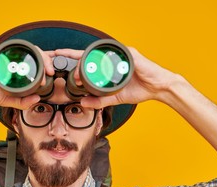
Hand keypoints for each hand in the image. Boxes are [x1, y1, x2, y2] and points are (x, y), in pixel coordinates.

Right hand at [0, 48, 54, 109]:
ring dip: (40, 57)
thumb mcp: (7, 100)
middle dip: (47, 62)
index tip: (50, 77)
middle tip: (51, 73)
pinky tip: (32, 64)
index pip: (34, 64)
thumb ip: (22, 101)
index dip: (45, 68)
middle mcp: (10, 60)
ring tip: (46, 69)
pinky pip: (15, 49)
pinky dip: (26, 54)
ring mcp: (5, 55)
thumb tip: (37, 99)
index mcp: (14, 69)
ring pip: (28, 50)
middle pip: (34, 55)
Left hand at [55, 47, 181, 108]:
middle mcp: (113, 56)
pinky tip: (96, 65)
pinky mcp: (130, 55)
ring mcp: (121, 54)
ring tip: (79, 72)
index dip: (72, 56)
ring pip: (98, 54)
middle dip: (76, 62)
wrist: (159, 88)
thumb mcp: (114, 98)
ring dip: (87, 62)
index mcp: (108, 64)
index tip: (58, 56)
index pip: (87, 58)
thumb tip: (83, 103)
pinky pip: (114, 55)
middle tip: (71, 76)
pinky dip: (104, 60)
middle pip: (89, 54)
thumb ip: (99, 100)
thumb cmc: (139, 89)